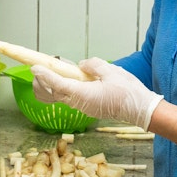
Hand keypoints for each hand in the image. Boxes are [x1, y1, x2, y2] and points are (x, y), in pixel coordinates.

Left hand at [31, 58, 162, 130]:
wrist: (141, 110)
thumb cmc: (129, 91)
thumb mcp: (112, 71)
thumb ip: (93, 65)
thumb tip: (82, 66)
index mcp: (84, 94)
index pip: (58, 84)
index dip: (45, 75)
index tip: (34, 67)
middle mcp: (80, 103)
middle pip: (52, 93)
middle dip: (41, 82)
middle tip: (38, 68)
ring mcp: (83, 108)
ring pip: (58, 98)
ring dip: (49, 87)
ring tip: (47, 74)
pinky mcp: (87, 108)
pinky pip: (67, 100)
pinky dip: (59, 91)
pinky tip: (62, 81)